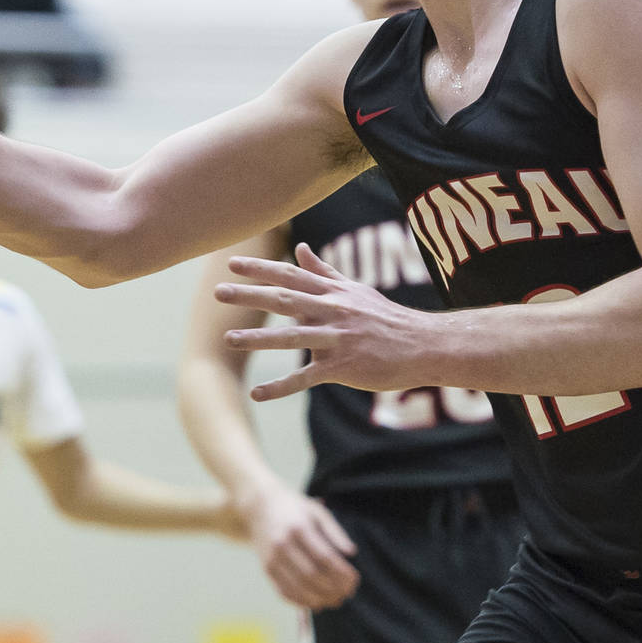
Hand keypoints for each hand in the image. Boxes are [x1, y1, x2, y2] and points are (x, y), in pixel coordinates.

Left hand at [218, 244, 439, 399]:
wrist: (423, 345)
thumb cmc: (387, 318)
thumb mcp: (355, 290)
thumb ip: (324, 272)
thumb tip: (300, 248)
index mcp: (333, 293)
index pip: (291, 275)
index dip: (261, 268)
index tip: (232, 263)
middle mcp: (333, 311)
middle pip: (285, 299)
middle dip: (250, 295)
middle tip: (218, 292)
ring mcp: (338, 339)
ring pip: (292, 337)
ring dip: (258, 338)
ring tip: (228, 338)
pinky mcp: (344, 367)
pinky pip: (307, 378)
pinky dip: (282, 387)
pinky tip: (258, 394)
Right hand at [240, 485, 358, 608]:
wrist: (259, 509)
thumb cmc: (294, 509)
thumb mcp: (317, 511)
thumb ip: (335, 531)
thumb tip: (352, 552)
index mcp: (299, 528)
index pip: (324, 557)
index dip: (341, 572)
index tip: (354, 579)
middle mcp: (283, 545)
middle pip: (311, 575)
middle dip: (333, 588)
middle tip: (348, 593)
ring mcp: (272, 559)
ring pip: (298, 587)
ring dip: (319, 599)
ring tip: (336, 601)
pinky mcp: (266, 569)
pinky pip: (284, 591)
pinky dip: (301, 602)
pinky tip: (317, 604)